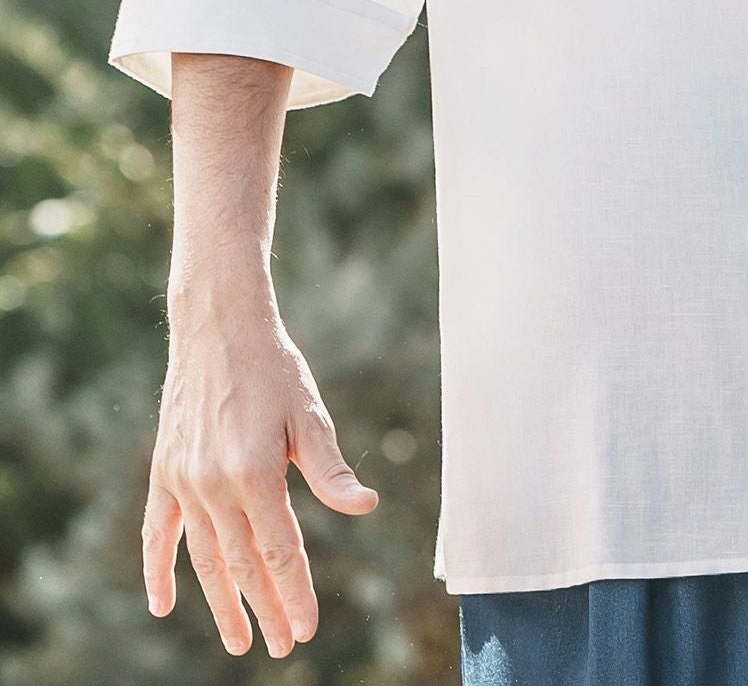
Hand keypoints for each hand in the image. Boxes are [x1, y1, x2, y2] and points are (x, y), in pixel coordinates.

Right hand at [142, 289, 378, 657]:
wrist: (219, 327)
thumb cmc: (274, 368)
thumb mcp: (309, 415)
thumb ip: (329, 470)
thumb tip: (364, 506)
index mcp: (256, 472)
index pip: (280, 551)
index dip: (294, 593)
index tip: (305, 629)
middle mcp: (214, 485)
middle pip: (243, 564)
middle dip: (265, 608)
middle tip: (280, 645)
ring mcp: (184, 482)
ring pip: (205, 558)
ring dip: (221, 602)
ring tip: (238, 639)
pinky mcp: (164, 472)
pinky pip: (158, 533)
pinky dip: (159, 570)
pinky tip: (164, 605)